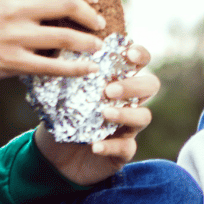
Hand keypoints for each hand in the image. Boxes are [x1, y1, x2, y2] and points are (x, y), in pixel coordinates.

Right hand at [0, 0, 106, 84]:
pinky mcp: (10, 62)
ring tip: (96, 47)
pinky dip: (77, 68)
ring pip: (68, 35)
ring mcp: (14, 35)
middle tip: (99, 25)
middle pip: (70, 2)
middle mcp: (15, 6)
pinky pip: (54, 66)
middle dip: (92, 15)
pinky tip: (86, 70)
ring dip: (90, 43)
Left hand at [37, 44, 158, 185]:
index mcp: (116, 80)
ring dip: (126, 113)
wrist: (53, 156)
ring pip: (144, 116)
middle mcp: (128, 101)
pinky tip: (95, 146)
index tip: (129, 54)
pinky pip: (127, 148)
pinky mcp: (123, 151)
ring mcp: (128, 127)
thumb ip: (64, 70)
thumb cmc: (60, 116)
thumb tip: (59, 47)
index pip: (138, 61)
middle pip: (150, 86)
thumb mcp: (57, 91)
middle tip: (109, 90)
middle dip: (133, 85)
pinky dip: (111, 146)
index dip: (140, 55)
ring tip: (105, 114)